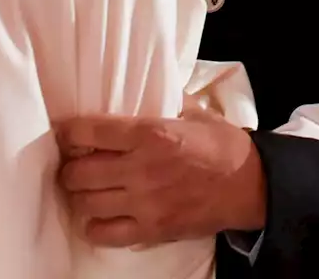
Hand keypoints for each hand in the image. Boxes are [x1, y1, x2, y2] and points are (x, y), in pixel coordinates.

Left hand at [56, 108, 264, 246]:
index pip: (88, 131)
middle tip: (74, 164)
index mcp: (150, 134)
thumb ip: (164, 100)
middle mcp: (141, 168)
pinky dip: (94, 227)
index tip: (67, 133)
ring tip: (85, 190)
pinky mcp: (152, 229)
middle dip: (70, 167)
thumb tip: (143, 85)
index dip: (69, 132)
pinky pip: (105, 234)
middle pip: (78, 172)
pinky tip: (97, 218)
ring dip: (80, 196)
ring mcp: (145, 202)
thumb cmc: (223, 146)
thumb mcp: (195, 113)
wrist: (252, 186)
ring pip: (86, 203)